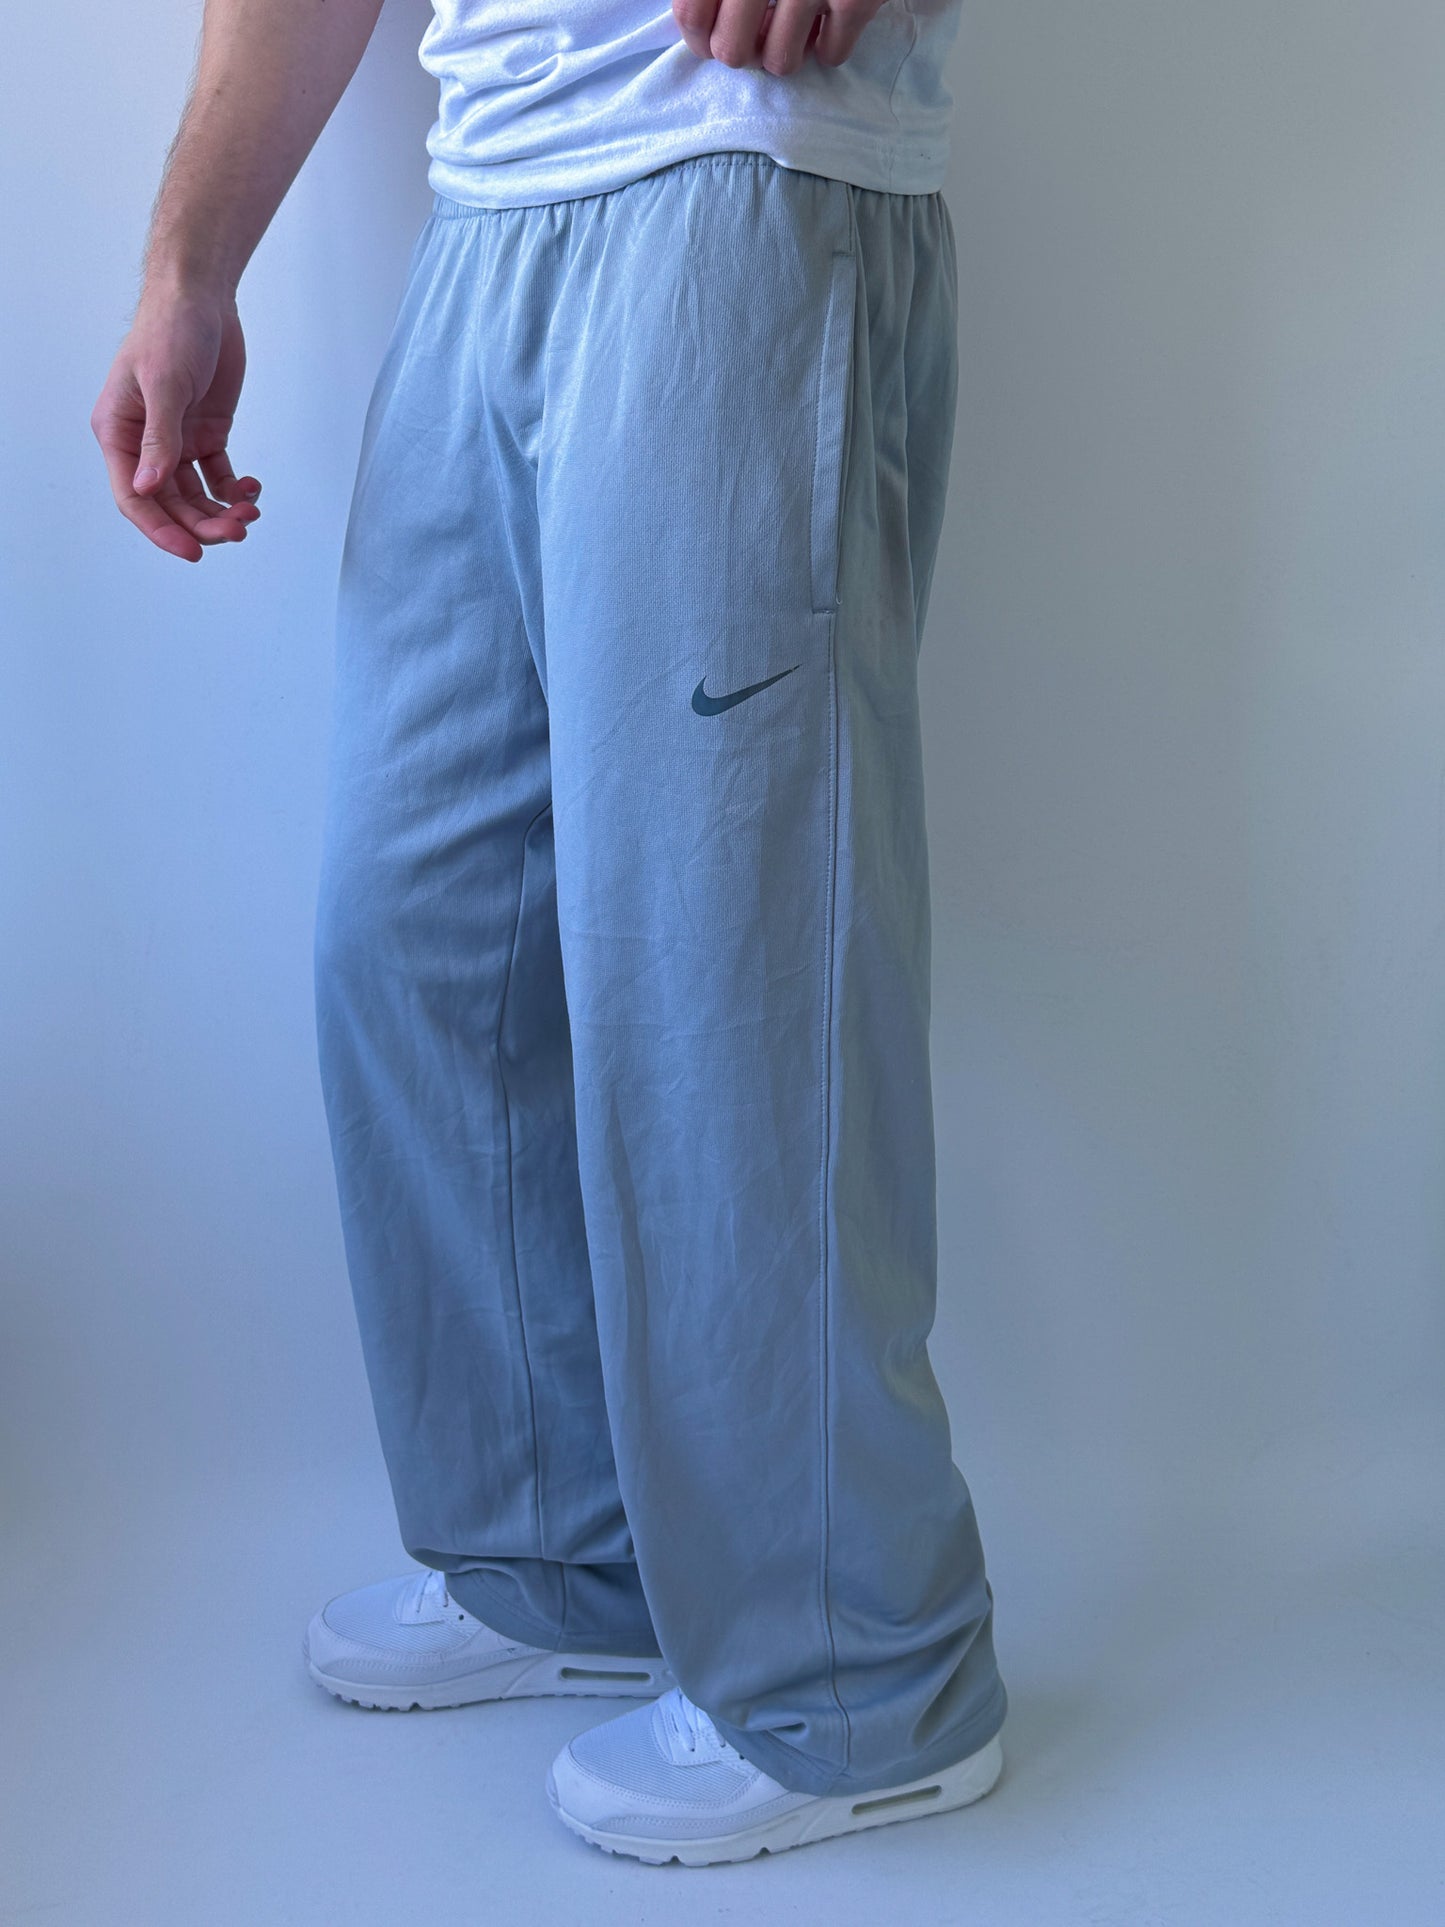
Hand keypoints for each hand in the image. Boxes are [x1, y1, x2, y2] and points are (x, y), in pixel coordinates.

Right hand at [91, 289, 260, 563]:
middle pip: (170, 504)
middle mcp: (145, 443)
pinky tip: (252, 490)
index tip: (191, 550)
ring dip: (222, 511)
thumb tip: (148, 488)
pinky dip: (235, 490)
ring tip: (250, 511)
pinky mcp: (206, 434)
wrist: (202, 298)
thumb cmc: (170, 329)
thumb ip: (159, 439)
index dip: (161, 529)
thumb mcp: (164, 383)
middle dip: (202, 524)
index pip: (134, 497)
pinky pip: (218, 476)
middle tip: (237, 530)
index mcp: (119, 432)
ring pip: (196, 496)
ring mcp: (177, 441)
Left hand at [673, 0, 886, 76]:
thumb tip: (693, 19)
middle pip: (732, 51)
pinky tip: (827, 16)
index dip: (698, 37)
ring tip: (791, 24)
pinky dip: (828, 44)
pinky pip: (831, 54)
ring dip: (783, 51)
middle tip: (753, 33)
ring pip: (781, 61)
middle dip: (741, 49)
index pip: (693, 15)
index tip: (709, 36)